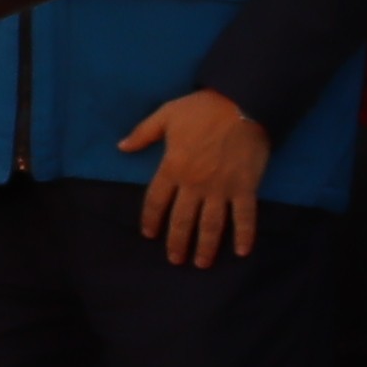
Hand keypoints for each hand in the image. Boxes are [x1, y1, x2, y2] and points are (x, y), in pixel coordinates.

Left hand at [116, 88, 272, 266]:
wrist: (243, 103)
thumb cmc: (202, 109)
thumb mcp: (165, 115)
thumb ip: (143, 133)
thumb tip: (121, 147)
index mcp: (172, 167)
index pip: (156, 201)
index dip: (151, 219)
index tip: (149, 235)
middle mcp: (194, 184)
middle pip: (182, 220)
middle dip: (177, 242)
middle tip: (176, 260)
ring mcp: (221, 188)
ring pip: (211, 225)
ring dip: (206, 246)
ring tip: (201, 263)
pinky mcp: (246, 187)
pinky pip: (245, 216)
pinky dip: (245, 235)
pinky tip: (242, 252)